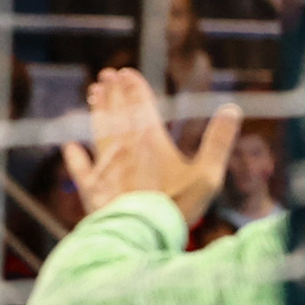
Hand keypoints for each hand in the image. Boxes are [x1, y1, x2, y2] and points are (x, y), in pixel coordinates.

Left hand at [61, 67, 240, 220]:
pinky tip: (70, 147)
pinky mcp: (92, 187)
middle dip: (112, 92)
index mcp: (149, 140)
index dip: (133, 88)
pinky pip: (80, 168)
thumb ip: (219, 142)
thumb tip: (234, 108)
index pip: (139, 106)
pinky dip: (75, 157)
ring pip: (97, 132)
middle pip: (116, 113)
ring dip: (96, 112)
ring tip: (93, 95)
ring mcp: (104, 167)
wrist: (141, 232)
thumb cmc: (177, 205)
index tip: (126, 72)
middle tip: (106, 75)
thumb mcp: (207, 175)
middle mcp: (123, 147)